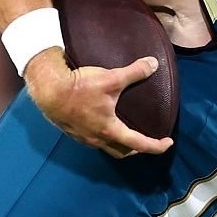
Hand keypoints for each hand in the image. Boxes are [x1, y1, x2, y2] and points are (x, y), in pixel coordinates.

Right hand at [25, 48, 172, 157]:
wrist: (48, 90)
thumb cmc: (79, 87)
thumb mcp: (110, 78)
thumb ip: (134, 72)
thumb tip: (153, 64)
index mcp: (110, 130)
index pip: (139, 144)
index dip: (156, 146)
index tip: (167, 143)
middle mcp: (97, 139)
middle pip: (122, 152)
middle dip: (136, 149)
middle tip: (145, 140)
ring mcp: (83, 138)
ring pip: (106, 148)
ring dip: (118, 144)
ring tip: (124, 133)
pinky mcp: (72, 132)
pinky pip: (92, 140)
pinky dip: (102, 137)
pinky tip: (101, 124)